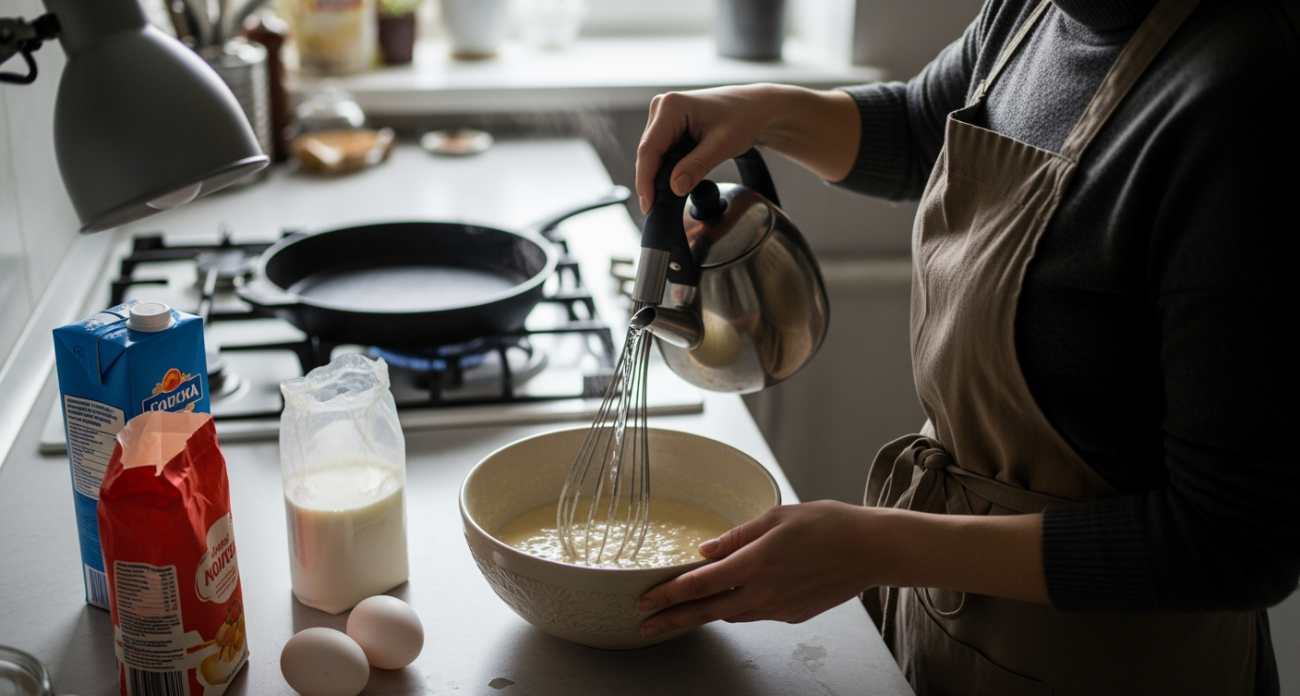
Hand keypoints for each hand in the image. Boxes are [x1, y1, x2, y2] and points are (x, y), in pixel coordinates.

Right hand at [635, 84, 780, 213]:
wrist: (756, 108)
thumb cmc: (744, 118)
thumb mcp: (722, 145)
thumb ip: (697, 166)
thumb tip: (675, 187)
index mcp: (671, 106)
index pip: (648, 149)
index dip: (645, 180)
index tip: (649, 205)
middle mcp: (662, 107)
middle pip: (647, 153)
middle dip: (651, 181)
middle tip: (658, 208)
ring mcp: (664, 115)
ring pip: (652, 154)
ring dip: (659, 175)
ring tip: (667, 197)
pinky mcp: (669, 124)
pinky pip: (661, 151)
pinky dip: (667, 168)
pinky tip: (675, 180)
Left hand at [637, 501, 879, 637]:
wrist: (871, 550)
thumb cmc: (828, 525)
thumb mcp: (776, 517)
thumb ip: (736, 536)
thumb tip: (704, 550)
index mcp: (757, 563)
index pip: (701, 584)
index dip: (670, 593)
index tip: (646, 600)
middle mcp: (765, 592)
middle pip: (708, 611)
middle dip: (673, 619)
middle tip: (645, 625)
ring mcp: (779, 608)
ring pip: (731, 615)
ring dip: (705, 614)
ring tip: (680, 612)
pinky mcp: (792, 615)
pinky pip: (755, 614)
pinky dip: (737, 607)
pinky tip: (730, 598)